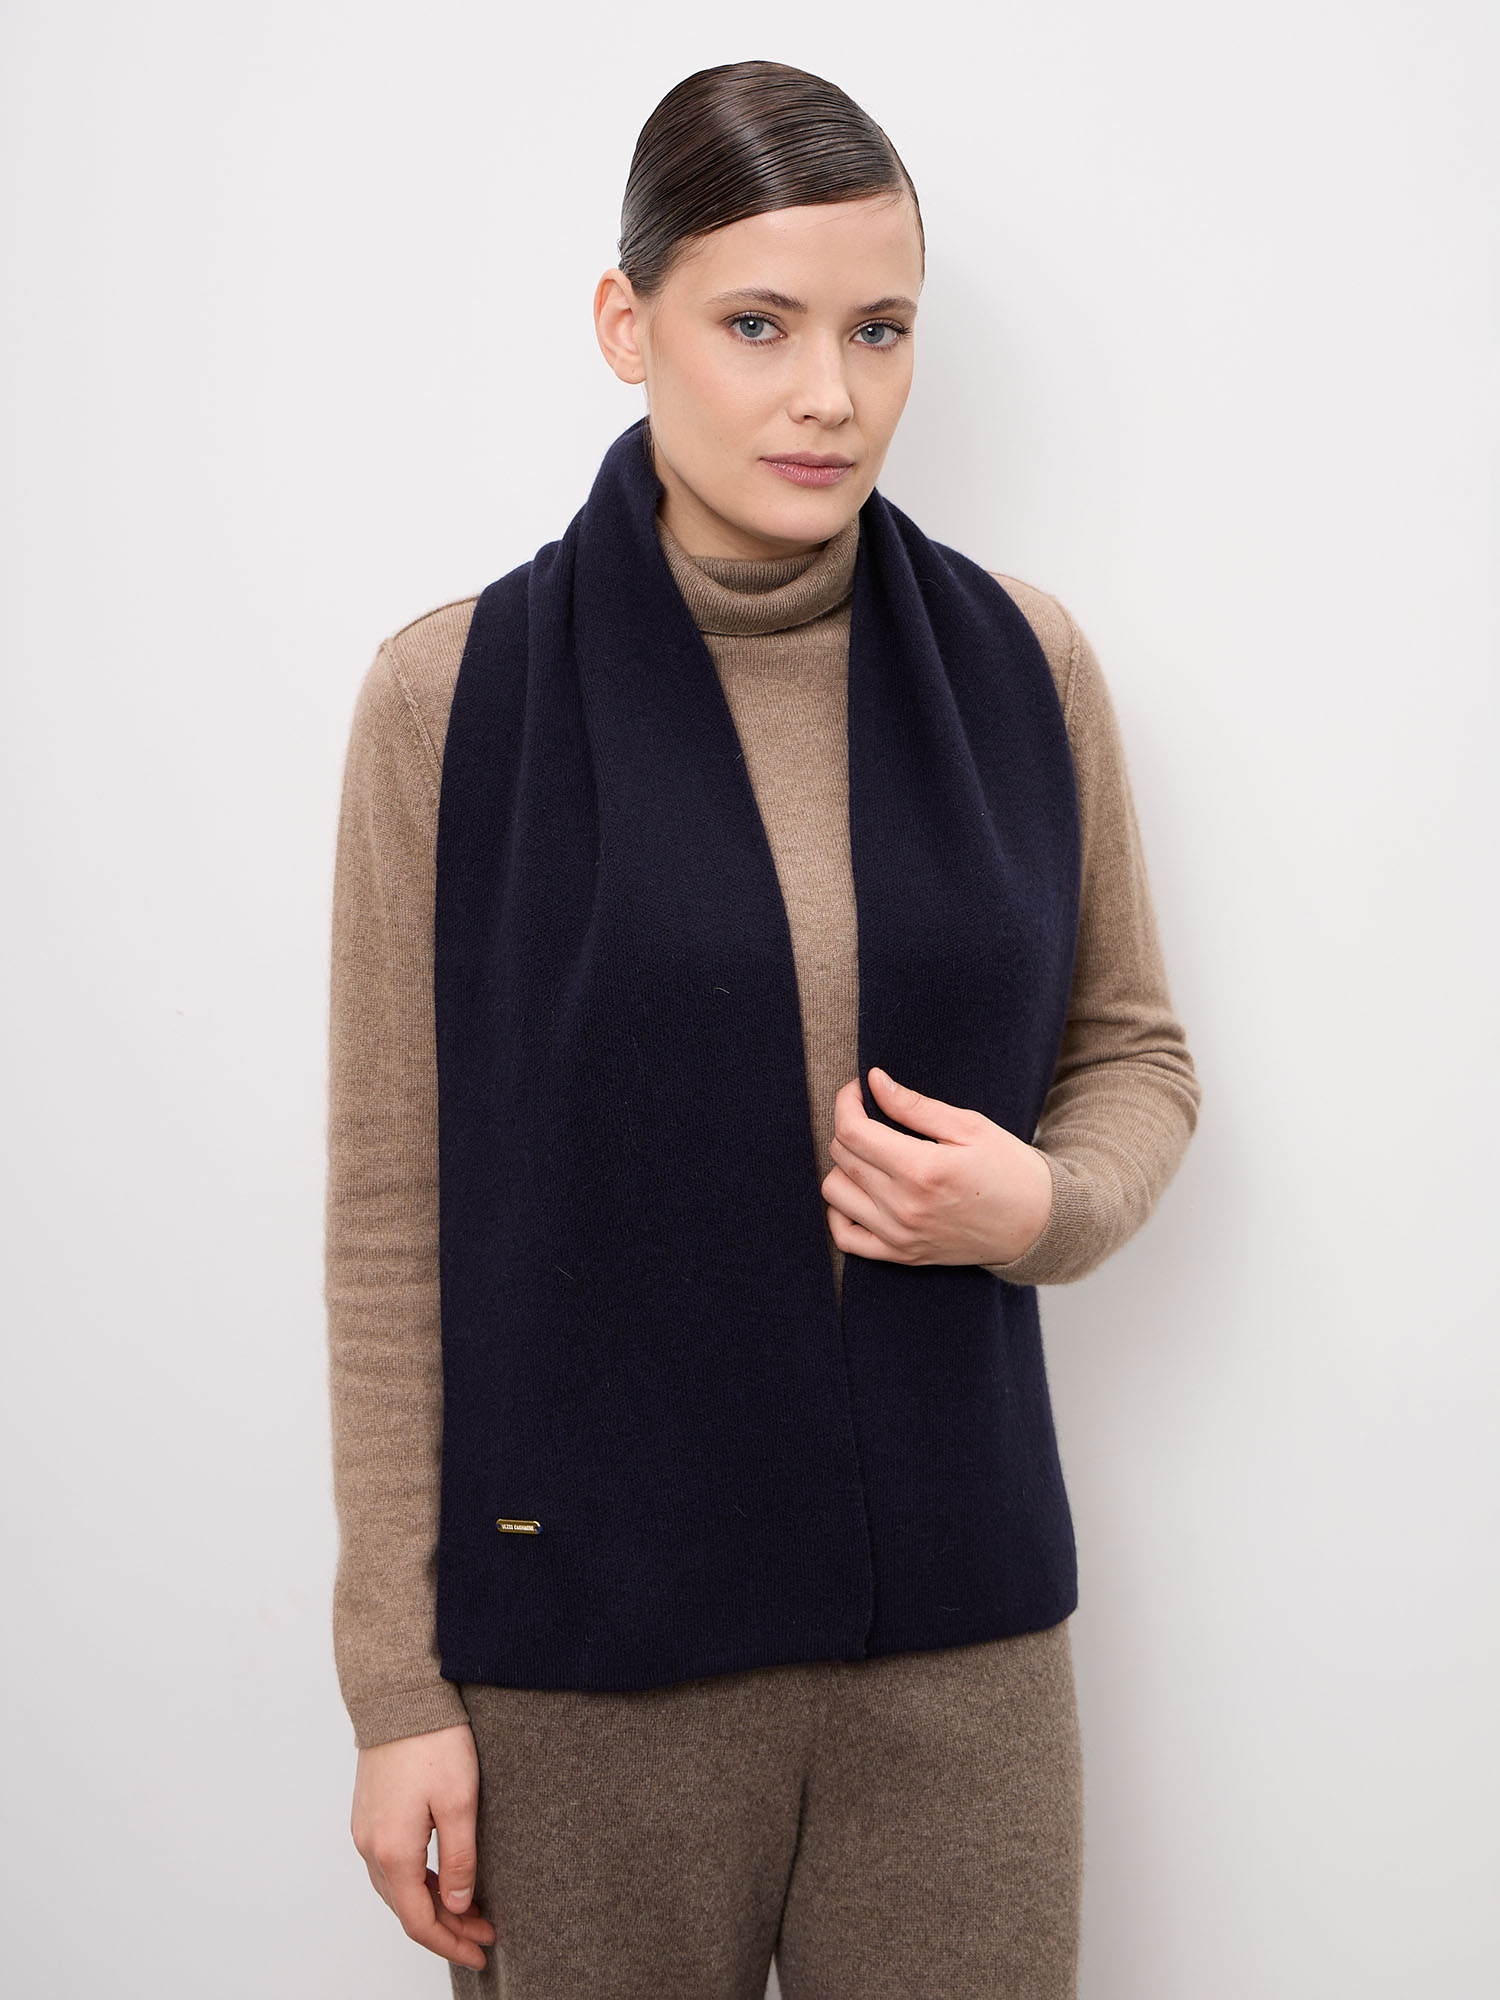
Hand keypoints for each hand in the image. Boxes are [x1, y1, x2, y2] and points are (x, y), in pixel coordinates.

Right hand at [350, 1720, 496, 1973]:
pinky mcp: (368, 1814)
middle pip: (407, 1909)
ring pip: (397, 1889)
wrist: (398, 1696)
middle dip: (447, 1926)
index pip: (419, 1921)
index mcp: (393, 1852)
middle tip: (486, 1931)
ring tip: (472, 1908)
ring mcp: (365, 1831)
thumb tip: (459, 1904)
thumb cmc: (432, 1742)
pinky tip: (442, 1878)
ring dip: (433, 1905)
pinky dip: (417, 1882)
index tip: (481, 1951)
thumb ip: (460, 1859)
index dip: (450, 1943)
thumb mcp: (460, 1802)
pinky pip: (390, 1865)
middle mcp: (370, 1848)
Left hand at [821, 1067, 1052, 1267]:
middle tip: (874, 1116)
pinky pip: (844, 1237)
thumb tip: (874, 1081)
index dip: (847, 1102)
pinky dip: (840, 1211)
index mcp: (922, 1170)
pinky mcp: (900, 1255)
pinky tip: (861, 1191)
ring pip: (834, 1192)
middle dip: (850, 1126)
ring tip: (872, 1155)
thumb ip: (915, 1105)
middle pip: (841, 1157)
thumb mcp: (969, 1126)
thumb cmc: (1008, 1169)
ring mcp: (899, 1236)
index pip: (853, 1131)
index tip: (860, 1089)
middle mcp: (904, 1207)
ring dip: (845, 1166)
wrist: (1035, 1225)